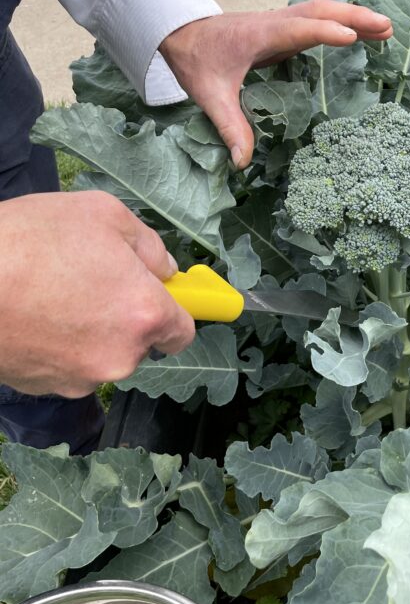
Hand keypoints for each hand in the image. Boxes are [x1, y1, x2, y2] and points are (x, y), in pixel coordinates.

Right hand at [0, 191, 194, 397]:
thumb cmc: (31, 241)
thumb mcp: (104, 215)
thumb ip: (149, 246)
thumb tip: (165, 269)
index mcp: (144, 314)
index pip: (183, 332)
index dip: (175, 310)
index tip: (164, 296)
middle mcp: (120, 356)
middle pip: (140, 341)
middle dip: (125, 313)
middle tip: (94, 278)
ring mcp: (80, 378)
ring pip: (102, 353)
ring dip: (90, 329)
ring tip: (55, 290)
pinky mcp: (45, 388)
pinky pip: (67, 364)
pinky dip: (60, 343)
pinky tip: (36, 311)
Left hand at [159, 0, 392, 167]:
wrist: (180, 32)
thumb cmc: (195, 61)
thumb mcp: (210, 96)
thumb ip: (230, 127)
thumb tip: (243, 162)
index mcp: (259, 37)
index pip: (297, 30)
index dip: (324, 32)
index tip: (350, 37)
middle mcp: (274, 23)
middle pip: (320, 12)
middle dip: (354, 17)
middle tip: (386, 27)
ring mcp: (280, 22)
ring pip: (323, 11)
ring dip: (354, 16)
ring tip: (386, 29)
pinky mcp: (282, 26)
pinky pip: (318, 18)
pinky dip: (342, 21)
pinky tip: (360, 33)